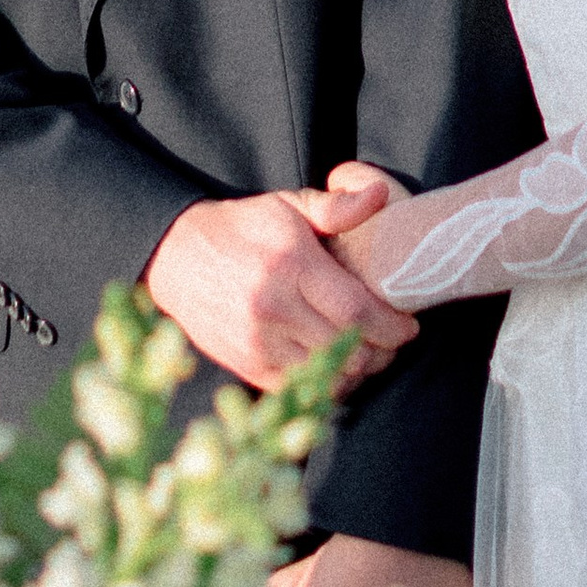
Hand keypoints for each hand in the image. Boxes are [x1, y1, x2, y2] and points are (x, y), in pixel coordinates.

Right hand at [144, 194, 416, 393]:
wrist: (177, 256)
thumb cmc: (244, 228)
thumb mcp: (289, 205)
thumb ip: (337, 206)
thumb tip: (380, 196)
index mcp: (291, 266)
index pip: (356, 310)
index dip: (392, 326)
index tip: (409, 325)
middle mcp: (273, 308)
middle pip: (347, 350)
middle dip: (382, 351)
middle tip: (394, 340)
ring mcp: (257, 343)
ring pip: (326, 377)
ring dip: (357, 371)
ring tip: (369, 353)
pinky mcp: (246, 366)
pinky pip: (299, 390)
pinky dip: (324, 384)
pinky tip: (335, 367)